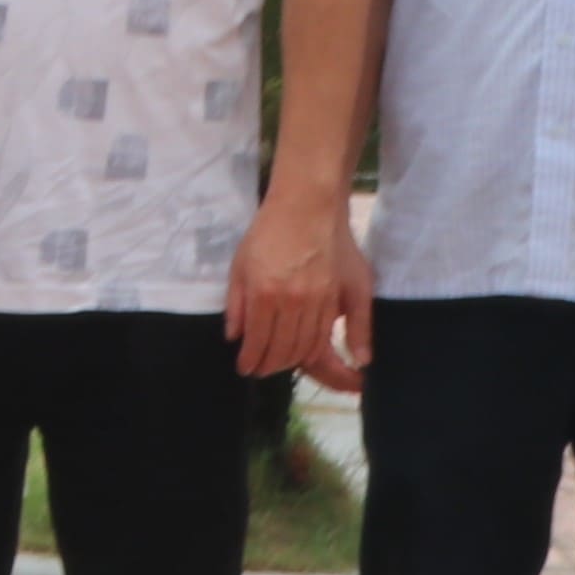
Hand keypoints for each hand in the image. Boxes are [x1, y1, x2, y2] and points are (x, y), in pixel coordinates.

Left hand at [227, 183, 365, 382]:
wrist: (308, 205)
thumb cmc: (268, 232)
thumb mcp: (240, 265)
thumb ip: (237, 304)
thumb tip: (235, 338)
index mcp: (265, 293)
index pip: (259, 342)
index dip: (251, 360)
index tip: (245, 368)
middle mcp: (294, 301)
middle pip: (285, 349)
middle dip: (270, 365)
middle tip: (261, 368)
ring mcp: (320, 299)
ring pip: (308, 346)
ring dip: (292, 361)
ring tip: (280, 363)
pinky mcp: (340, 295)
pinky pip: (328, 333)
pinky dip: (317, 350)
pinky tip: (308, 356)